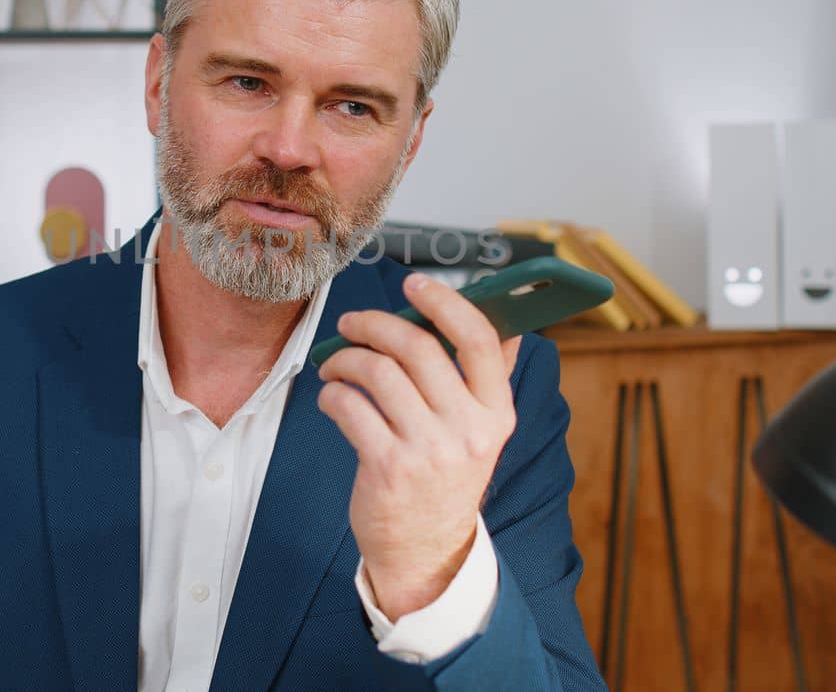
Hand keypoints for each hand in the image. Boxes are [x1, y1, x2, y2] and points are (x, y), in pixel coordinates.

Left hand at [316, 271, 522, 620]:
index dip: (446, 303)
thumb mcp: (481, 432)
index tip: (415, 284)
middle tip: (353, 323)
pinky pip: (350, 407)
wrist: (426, 551)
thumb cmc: (446, 478)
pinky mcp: (388, 469)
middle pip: (418, 348)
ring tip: (336, 363)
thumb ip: (487, 378)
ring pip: (378, 373)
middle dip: (376, 325)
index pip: (480, 340)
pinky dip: (333, 393)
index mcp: (495, 413)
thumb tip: (503, 316)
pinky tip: (333, 397)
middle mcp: (468, 430)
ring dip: (347, 358)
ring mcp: (428, 451)